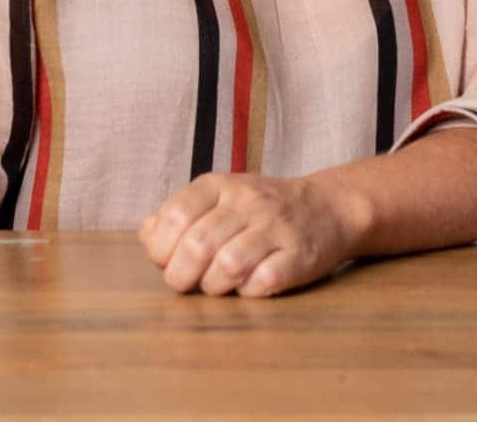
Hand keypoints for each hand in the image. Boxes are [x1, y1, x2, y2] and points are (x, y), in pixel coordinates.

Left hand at [140, 172, 363, 297]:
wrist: (329, 207)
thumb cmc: (260, 211)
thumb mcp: (218, 198)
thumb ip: (179, 214)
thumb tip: (147, 234)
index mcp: (220, 186)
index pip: (175, 217)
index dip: (162, 248)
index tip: (167, 260)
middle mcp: (249, 201)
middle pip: (198, 245)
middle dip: (181, 276)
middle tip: (186, 283)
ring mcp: (277, 227)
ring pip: (228, 265)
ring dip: (214, 286)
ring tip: (219, 285)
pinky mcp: (300, 255)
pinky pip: (264, 282)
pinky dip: (249, 291)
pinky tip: (250, 285)